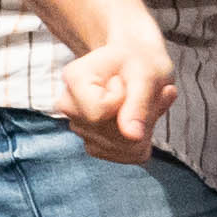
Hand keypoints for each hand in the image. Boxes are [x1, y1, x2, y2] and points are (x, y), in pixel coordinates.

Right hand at [60, 25, 178, 162]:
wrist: (137, 60)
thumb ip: (138, 104)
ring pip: (122, 148)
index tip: (126, 81)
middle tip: (146, 92)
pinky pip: (128, 155)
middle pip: (110, 134)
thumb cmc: (141, 61)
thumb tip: (133, 136)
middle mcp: (69, 105)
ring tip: (143, 102)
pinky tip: (141, 117)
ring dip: (144, 128)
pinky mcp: (95, 144)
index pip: (99, 113)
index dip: (123, 101)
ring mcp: (80, 127)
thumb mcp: (147, 73)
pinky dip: (143, 139)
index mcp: (74, 77)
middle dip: (140, 118)